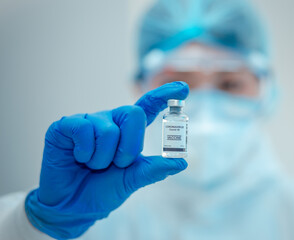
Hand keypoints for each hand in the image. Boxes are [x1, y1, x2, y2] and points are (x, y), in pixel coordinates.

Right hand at [25, 82, 188, 238]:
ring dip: (102, 158)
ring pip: (108, 130)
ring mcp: (88, 122)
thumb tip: (182, 162)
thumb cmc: (102, 190)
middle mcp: (110, 121)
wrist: (72, 206)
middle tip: (117, 165)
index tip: (183, 88)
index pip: (147, 106)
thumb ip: (153, 170)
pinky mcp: (66, 126)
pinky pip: (83, 129)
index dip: (164, 95)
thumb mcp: (131, 180)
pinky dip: (85, 152)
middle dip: (129, 147)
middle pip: (133, 113)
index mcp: (127, 132)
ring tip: (92, 166)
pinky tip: (78, 158)